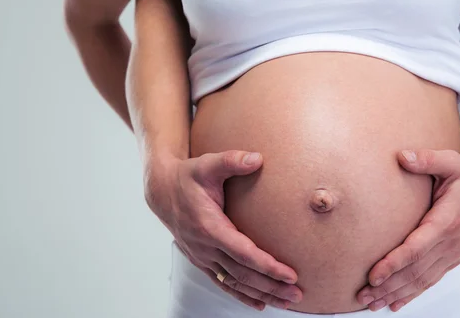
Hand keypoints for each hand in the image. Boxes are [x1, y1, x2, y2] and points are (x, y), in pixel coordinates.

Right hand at [144, 150, 302, 310]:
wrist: (162, 190)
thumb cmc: (189, 176)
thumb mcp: (208, 164)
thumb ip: (232, 161)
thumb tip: (257, 158)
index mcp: (209, 226)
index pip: (243, 253)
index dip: (267, 266)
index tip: (290, 274)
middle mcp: (205, 246)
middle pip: (243, 273)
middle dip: (271, 285)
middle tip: (297, 294)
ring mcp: (202, 256)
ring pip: (234, 282)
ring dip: (261, 293)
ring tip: (287, 302)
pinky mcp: (201, 260)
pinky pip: (223, 282)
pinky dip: (241, 295)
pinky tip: (259, 303)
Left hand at [356, 149, 459, 311]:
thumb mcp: (452, 161)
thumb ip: (427, 159)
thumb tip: (402, 156)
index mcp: (449, 220)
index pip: (418, 247)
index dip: (395, 263)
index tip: (374, 274)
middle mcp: (452, 242)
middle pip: (416, 271)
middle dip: (388, 285)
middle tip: (362, 295)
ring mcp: (453, 253)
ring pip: (422, 280)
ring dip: (396, 294)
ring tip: (371, 303)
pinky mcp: (452, 258)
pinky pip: (431, 280)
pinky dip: (412, 294)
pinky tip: (395, 303)